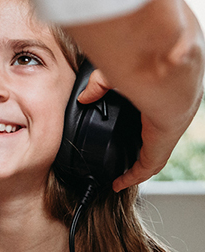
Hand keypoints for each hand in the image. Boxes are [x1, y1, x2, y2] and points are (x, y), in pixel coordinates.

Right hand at [78, 67, 189, 191]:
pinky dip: (132, 177)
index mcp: (162, 99)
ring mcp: (165, 135)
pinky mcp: (160, 148)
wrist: (166, 76)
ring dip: (137, 168)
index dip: (141, 126)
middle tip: (122, 160)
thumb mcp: (115, 75)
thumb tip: (84, 97)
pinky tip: (118, 183)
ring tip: (121, 176)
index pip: (152, 117)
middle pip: (152, 141)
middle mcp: (167, 120)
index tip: (127, 131)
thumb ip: (98, 85)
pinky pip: (146, 169)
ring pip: (151, 157)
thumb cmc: (147, 68)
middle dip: (140, 151)